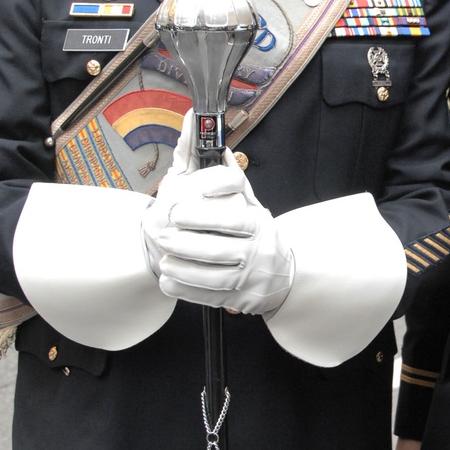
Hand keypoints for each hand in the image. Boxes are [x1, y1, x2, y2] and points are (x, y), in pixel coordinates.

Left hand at [142, 113, 292, 315]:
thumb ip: (236, 184)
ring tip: (164, 261)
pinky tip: (169, 283)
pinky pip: (211, 296)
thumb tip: (222, 150)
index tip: (176, 212)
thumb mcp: (256, 208)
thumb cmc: (264, 238)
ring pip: (213, 277)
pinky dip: (187, 291)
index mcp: (260, 226)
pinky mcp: (241, 300)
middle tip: (162, 236)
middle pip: (218, 250)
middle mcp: (258, 253)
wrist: (288, 277)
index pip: (231, 220)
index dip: (202, 216)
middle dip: (185, 244)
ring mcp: (250, 279)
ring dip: (184, 270)